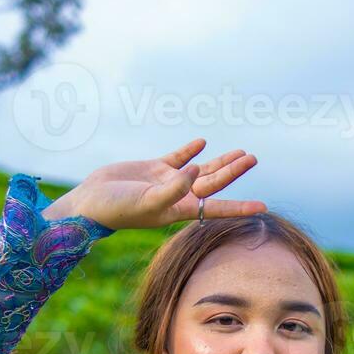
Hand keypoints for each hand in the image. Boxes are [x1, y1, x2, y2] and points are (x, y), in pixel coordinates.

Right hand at [58, 138, 264, 230]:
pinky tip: (202, 143)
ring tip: (243, 152)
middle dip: (233, 172)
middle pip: (214, 183)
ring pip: (201, 170)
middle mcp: (178, 197)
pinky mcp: (153, 169)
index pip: (217, 209)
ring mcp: (167, 182)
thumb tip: (198, 170)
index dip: (240, 208)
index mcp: (180, 210)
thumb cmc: (117, 209)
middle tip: (253, 158)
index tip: (263, 208)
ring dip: (221, 161)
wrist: (90, 202)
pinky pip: (177, 158)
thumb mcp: (148, 201)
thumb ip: (174, 188)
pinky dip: (190, 151)